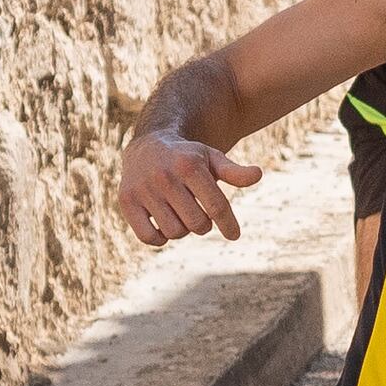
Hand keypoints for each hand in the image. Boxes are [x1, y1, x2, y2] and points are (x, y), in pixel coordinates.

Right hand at [121, 129, 265, 245]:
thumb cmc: (186, 158)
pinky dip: (159, 238)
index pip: (216, 206)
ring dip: (182, 230)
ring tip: (180, 214)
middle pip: (197, 224)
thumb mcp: (211, 159)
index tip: (234, 235)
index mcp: (189, 166)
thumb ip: (234, 172)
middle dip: (202, 224)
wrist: (147, 147)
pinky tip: (163, 225)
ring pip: (174, 233)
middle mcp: (165, 177)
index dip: (228, 224)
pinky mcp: (127, 201)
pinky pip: (148, 237)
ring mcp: (143, 189)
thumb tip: (258, 175)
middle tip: (198, 213)